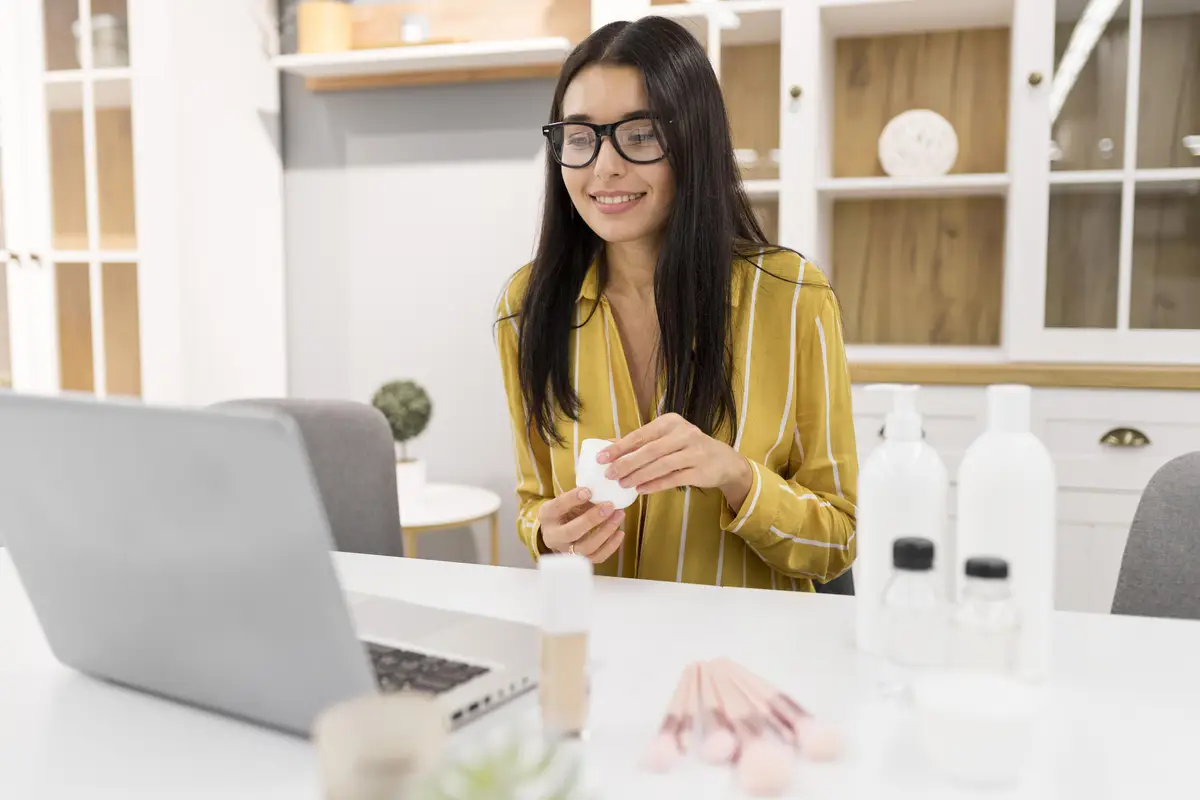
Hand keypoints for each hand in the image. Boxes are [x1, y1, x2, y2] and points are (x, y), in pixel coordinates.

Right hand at [537, 486, 625, 563]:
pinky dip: (611, 546)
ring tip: (619, 515)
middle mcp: (553, 537)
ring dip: (606, 531)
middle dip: (592, 519)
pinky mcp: (580, 560)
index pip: (558, 507)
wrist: (558, 533)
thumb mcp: (565, 500)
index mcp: (547, 516)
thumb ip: (579, 497)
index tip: (588, 491)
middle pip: (572, 532)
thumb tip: (600, 492)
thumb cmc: (564, 512)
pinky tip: (620, 532)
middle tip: (610, 506)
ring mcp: (566, 551)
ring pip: (586, 547)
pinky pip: (597, 557)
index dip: (572, 499)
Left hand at [598, 413, 753, 508]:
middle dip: (626, 463)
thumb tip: (609, 446)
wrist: (724, 461)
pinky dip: (655, 484)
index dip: (619, 447)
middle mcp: (684, 433)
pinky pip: (673, 479)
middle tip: (609, 475)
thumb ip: (641, 442)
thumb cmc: (688, 448)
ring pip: (660, 465)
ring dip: (638, 476)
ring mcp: (694, 452)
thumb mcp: (667, 438)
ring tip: (623, 484)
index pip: (640, 435)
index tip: (601, 458)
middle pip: (649, 450)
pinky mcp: (700, 471)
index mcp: (671, 422)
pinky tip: (641, 489)